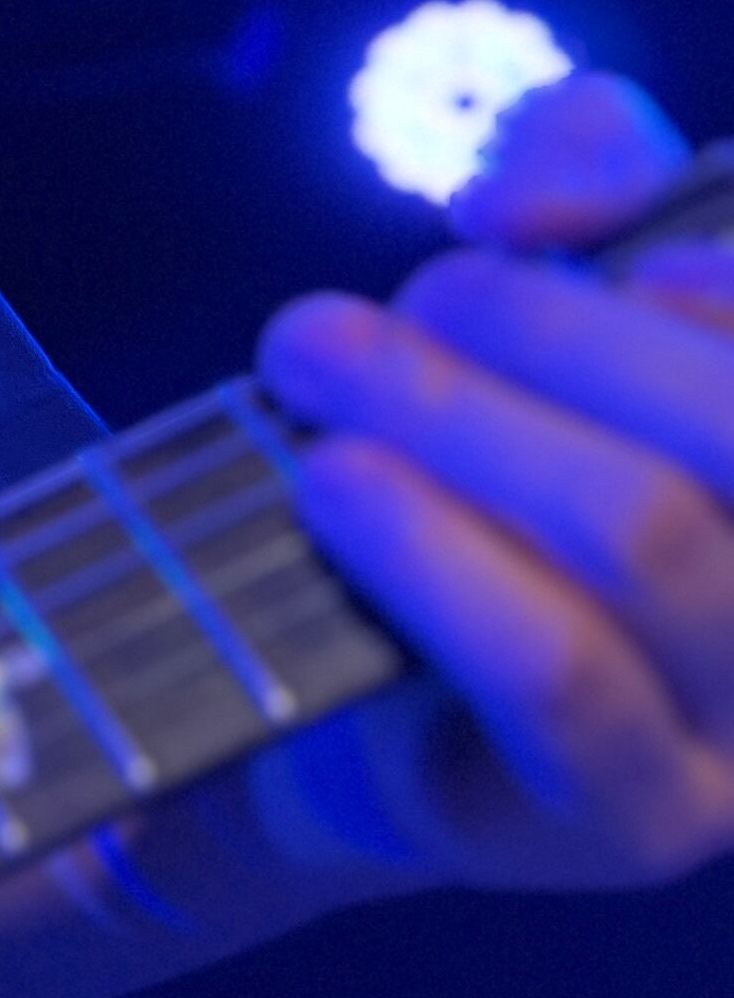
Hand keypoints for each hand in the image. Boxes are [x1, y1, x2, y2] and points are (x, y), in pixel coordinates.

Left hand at [255, 73, 733, 888]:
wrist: (306, 684)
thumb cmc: (448, 460)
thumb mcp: (522, 288)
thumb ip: (578, 175)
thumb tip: (549, 189)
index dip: (721, 269)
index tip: (564, 238)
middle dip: (547, 326)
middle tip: (396, 301)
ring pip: (643, 532)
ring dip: (454, 413)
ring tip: (311, 355)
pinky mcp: (641, 822)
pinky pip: (564, 678)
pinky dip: (437, 557)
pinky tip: (333, 480)